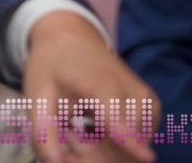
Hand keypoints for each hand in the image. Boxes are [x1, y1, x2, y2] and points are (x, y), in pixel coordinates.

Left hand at [24, 11, 157, 162]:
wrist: (71, 40)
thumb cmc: (52, 69)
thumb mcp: (38, 96)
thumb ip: (44, 132)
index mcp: (101, 84)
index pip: (118, 119)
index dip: (129, 142)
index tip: (147, 158)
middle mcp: (133, 92)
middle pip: (124, 145)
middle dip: (96, 153)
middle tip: (71, 134)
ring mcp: (148, 101)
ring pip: (133, 147)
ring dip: (107, 150)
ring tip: (84, 127)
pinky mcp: (153, 108)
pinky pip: (138, 141)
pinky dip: (119, 143)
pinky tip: (100, 127)